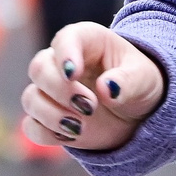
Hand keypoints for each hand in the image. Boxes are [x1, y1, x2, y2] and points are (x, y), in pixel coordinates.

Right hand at [21, 21, 167, 151]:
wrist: (137, 112)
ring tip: (81, 126)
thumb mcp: (144, 78)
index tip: (73, 74)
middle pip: (39, 68)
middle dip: (60, 90)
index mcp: (86, 41)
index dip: (65, 55)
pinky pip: (32, 127)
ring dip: (52, 115)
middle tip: (90, 106)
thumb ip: (128, 80)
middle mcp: (60, 63)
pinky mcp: (48, 120)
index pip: (65, 39)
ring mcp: (51, 92)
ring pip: (31, 99)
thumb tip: (107, 88)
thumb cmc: (139, 82)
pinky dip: (47, 134)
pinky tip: (71, 136)